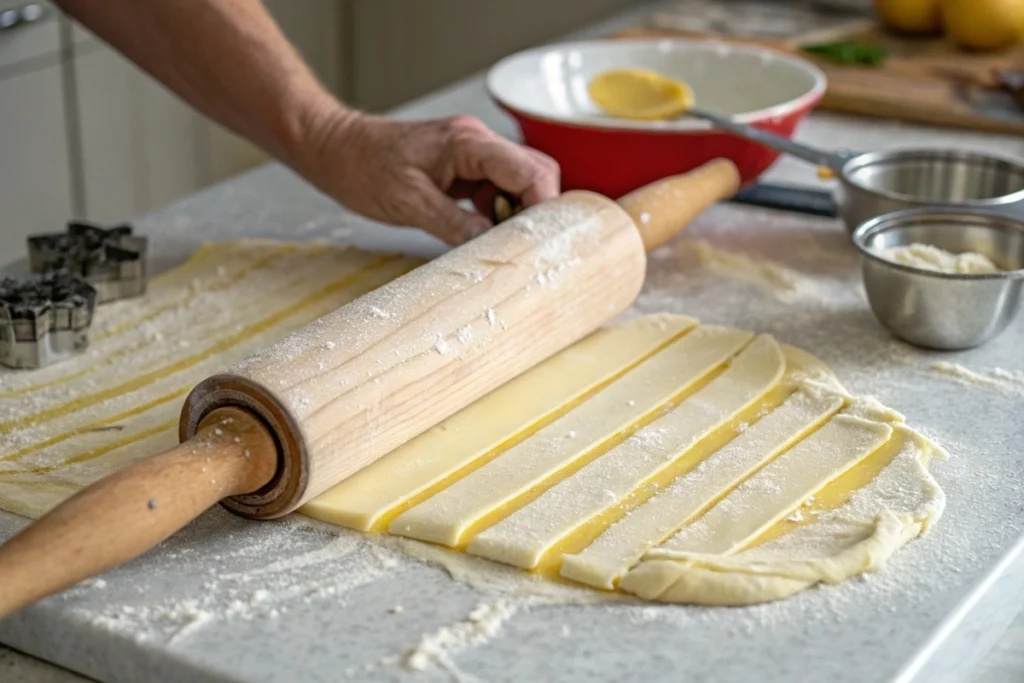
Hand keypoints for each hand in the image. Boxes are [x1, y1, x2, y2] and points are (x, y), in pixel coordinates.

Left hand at [299, 112, 559, 244]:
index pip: (530, 170)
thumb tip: (494, 247)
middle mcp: (477, 142)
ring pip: (517, 182)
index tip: (542, 240)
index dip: (544, 206)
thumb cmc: (362, 168)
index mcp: (468, 143)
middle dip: (537, 209)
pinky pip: (495, 188)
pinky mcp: (462, 167)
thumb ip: (456, 224)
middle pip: (534, 172)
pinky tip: (481, 231)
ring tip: (497, 241)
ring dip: (515, 213)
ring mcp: (471, 153)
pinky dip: (496, 212)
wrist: (334, 148)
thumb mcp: (410, 204)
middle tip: (523, 245)